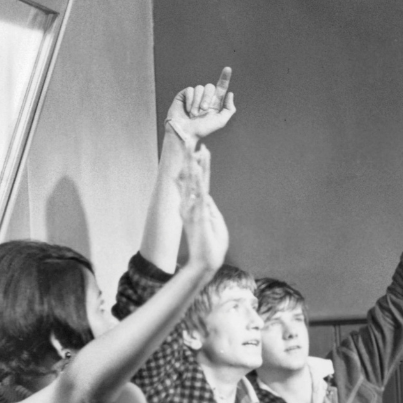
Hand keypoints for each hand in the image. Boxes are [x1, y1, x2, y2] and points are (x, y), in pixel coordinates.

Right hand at [165, 67, 235, 144]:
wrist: (186, 133)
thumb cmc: (203, 129)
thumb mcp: (221, 121)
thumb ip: (229, 108)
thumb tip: (230, 93)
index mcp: (215, 102)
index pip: (221, 86)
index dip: (225, 77)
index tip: (228, 68)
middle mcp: (205, 97)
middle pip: (210, 87)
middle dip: (207, 99)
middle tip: (203, 111)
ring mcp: (194, 95)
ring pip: (199, 88)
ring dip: (198, 102)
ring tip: (194, 114)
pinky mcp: (183, 95)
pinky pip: (190, 90)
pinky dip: (190, 101)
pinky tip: (188, 110)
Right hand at [177, 144, 227, 271]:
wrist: (207, 262)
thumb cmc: (211, 244)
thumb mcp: (213, 221)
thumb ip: (208, 206)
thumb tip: (205, 193)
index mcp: (195, 205)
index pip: (196, 181)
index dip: (197, 164)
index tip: (198, 149)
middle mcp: (191, 204)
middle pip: (191, 177)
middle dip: (190, 158)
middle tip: (188, 139)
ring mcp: (193, 209)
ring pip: (194, 182)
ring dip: (194, 164)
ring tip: (194, 148)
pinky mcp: (198, 215)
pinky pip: (198, 193)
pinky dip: (197, 181)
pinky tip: (196, 169)